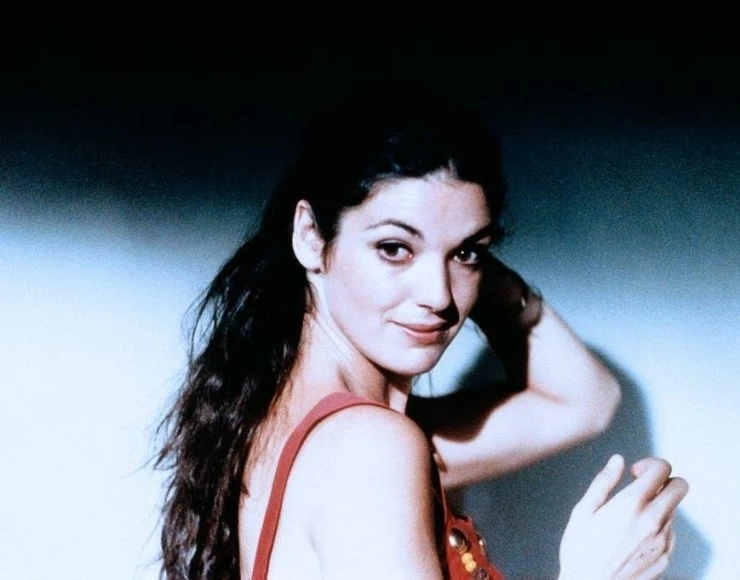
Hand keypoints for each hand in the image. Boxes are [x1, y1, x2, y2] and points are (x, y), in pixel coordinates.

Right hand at [558, 455, 688, 579]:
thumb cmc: (581, 552)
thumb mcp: (583, 512)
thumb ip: (603, 482)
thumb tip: (617, 461)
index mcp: (632, 504)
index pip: (662, 469)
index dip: (650, 464)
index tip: (635, 472)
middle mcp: (654, 521)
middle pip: (680, 486)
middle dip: (663, 480)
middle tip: (643, 487)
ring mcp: (663, 541)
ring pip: (674, 509)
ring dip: (659, 504)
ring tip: (631, 516)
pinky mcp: (665, 557)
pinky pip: (670, 531)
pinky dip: (658, 525)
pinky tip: (635, 534)